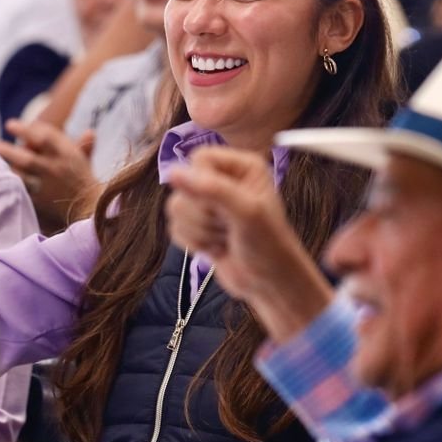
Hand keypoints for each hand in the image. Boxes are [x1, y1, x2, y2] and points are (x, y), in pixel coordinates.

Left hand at [0, 120, 97, 231]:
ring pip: (21, 176)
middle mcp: (56, 169)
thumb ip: (84, 146)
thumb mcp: (85, 161)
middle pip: (26, 158)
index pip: (44, 136)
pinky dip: (12, 186)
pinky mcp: (41, 203)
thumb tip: (90, 132)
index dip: (26, 129)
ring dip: (7, 168)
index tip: (11, 125)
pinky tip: (1, 181)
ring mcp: (47, 187)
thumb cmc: (85, 183)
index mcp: (67, 155)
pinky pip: (22, 193)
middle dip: (8, 150)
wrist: (90, 211)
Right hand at [166, 147, 330, 340]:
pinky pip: (175, 228)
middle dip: (204, 214)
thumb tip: (172, 172)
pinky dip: (194, 243)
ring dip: (200, 231)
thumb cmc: (268, 245)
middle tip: (229, 226)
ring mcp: (209, 205)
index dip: (202, 183)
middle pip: (184, 185)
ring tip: (226, 237)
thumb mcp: (246, 212)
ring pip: (176, 208)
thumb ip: (211, 189)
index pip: (199, 159)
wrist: (269, 283)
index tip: (219, 205)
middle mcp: (224, 181)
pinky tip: (217, 247)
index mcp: (241, 167)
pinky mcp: (197, 226)